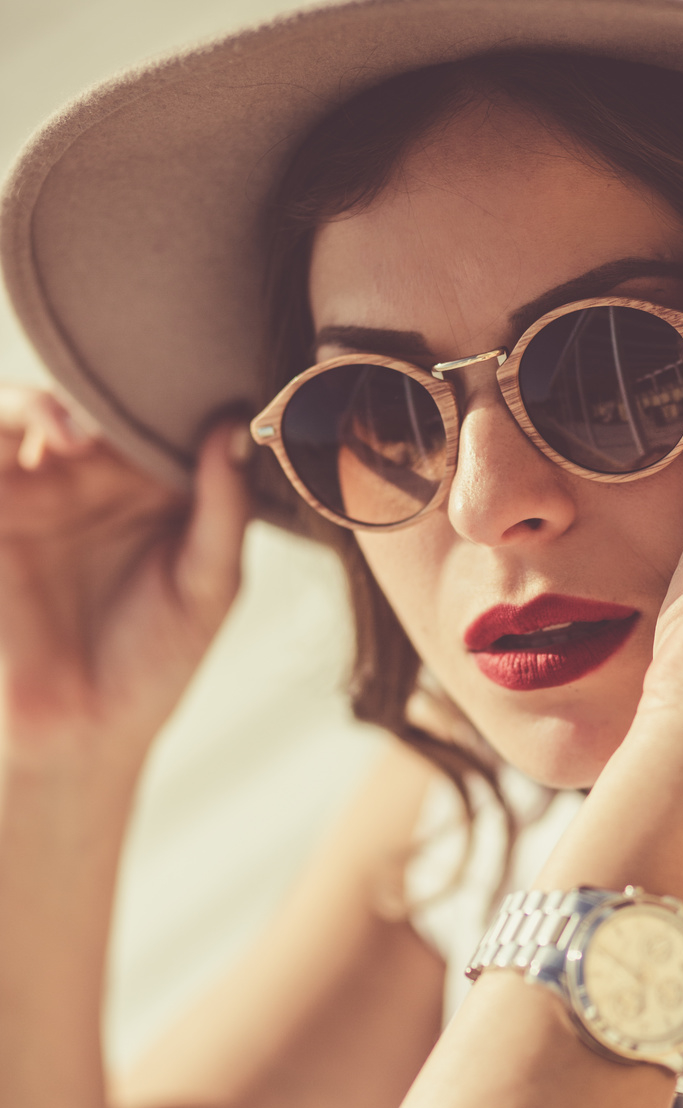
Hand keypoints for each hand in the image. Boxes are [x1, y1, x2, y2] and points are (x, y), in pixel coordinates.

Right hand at [0, 387, 249, 769]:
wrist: (86, 731)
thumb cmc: (156, 664)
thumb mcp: (210, 585)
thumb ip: (225, 507)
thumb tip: (235, 425)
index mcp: (153, 488)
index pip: (162, 413)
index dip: (181, 386)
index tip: (207, 378)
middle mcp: (94, 478)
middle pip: (96, 395)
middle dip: (113, 376)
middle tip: (137, 384)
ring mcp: (39, 490)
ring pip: (32, 407)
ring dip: (50, 401)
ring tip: (78, 434)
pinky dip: (11, 420)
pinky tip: (52, 440)